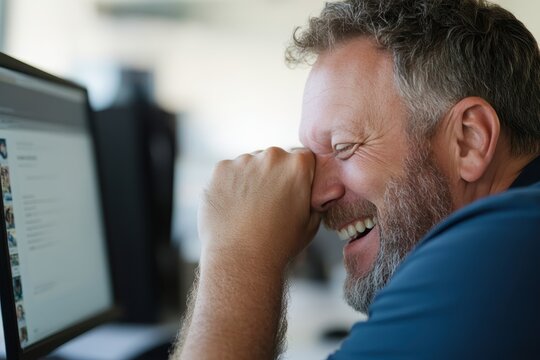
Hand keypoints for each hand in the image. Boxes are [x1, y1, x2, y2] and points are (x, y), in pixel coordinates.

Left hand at [199, 147, 320, 270]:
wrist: (241, 258)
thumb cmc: (279, 244)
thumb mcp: (312, 222)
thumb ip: (316, 198)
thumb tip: (319, 190)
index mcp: (298, 166)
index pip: (304, 158)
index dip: (299, 174)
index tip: (293, 188)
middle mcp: (271, 156)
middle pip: (275, 158)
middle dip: (274, 174)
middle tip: (270, 202)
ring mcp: (243, 161)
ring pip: (250, 164)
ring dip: (251, 179)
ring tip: (249, 208)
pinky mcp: (221, 169)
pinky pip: (229, 172)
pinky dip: (230, 184)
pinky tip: (234, 207)